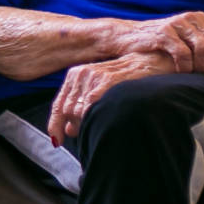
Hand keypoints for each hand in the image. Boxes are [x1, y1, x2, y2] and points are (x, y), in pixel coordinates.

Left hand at [48, 51, 171, 144]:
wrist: (148, 62)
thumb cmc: (125, 81)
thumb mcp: (98, 92)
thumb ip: (81, 109)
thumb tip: (68, 131)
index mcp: (74, 76)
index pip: (59, 105)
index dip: (55, 125)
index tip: (57, 141)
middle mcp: (80, 74)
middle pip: (67, 110)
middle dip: (77, 126)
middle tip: (93, 130)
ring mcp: (92, 76)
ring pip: (78, 110)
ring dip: (87, 123)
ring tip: (104, 122)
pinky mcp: (107, 79)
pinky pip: (92, 103)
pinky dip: (94, 115)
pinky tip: (103, 119)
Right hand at [114, 10, 203, 73]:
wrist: (127, 36)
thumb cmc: (160, 43)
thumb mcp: (185, 38)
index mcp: (201, 18)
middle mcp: (191, 18)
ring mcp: (177, 24)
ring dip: (203, 67)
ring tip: (194, 75)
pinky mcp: (163, 33)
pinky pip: (184, 53)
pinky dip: (186, 67)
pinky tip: (180, 72)